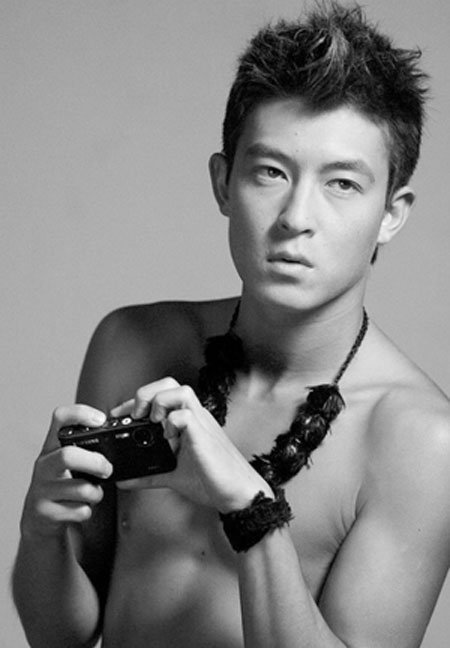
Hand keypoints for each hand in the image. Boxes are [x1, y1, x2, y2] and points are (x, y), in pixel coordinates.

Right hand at [20, 405, 112, 539]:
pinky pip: (80, 511)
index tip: (101, 420)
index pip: (60, 418)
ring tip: (93, 493)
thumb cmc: (62, 485)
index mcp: (52, 447)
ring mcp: (42, 489)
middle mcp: (44, 465)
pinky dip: (88, 511)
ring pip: (81, 489)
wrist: (39, 519)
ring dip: (96, 493)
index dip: (81, 414)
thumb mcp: (68, 462)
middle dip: (95, 463)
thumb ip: (85, 448)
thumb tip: (117, 438)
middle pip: (68, 456)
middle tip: (107, 469)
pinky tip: (81, 508)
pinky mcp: (46, 513)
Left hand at [111, 378, 272, 511]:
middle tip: (136, 416)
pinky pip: (185, 415)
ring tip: (153, 423)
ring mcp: (200, 423)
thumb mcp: (173, 475)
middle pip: (170, 384)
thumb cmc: (212, 480)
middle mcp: (194, 417)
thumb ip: (148, 475)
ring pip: (180, 390)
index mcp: (187, 422)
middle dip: (147, 394)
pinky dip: (172, 424)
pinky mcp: (204, 435)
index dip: (138, 400)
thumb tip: (124, 479)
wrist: (237, 493)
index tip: (121, 415)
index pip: (161, 394)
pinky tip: (169, 441)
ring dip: (160, 403)